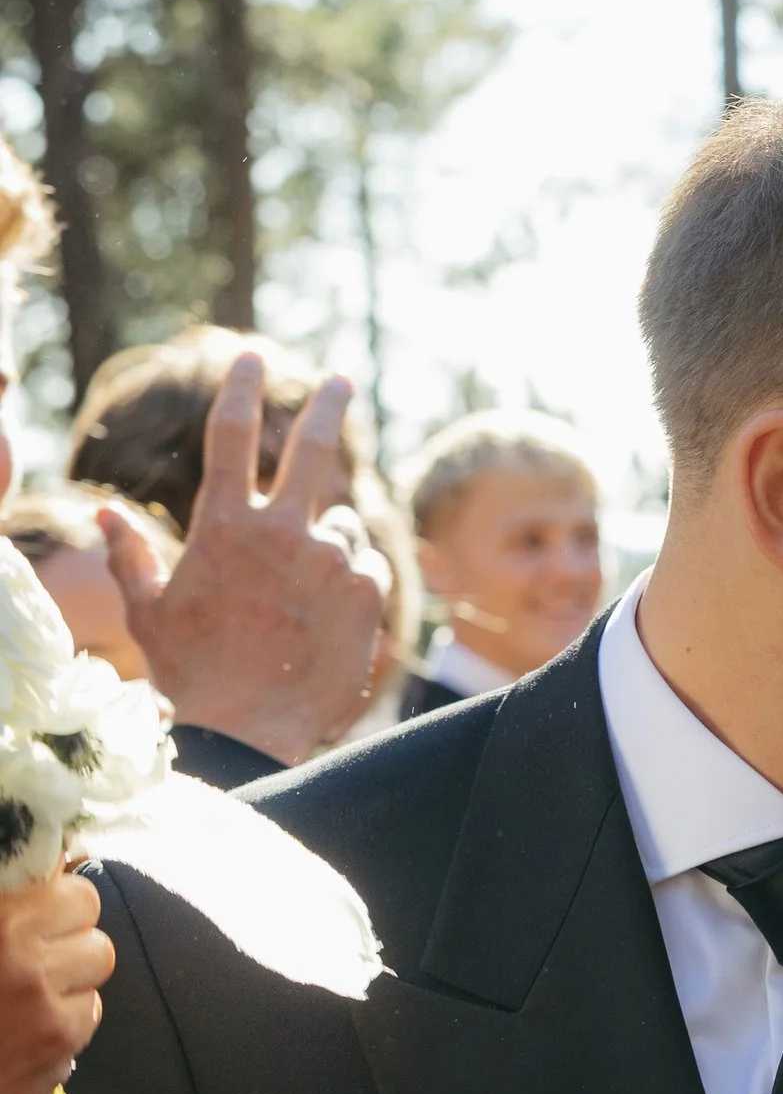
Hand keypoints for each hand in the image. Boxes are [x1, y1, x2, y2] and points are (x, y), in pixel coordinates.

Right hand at [0, 868, 110, 1093]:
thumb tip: (51, 868)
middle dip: (71, 947)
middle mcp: (33, 971)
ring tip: (22, 995)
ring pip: (93, 988)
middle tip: (33, 956)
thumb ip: (5, 899)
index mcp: (4, 927)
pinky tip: (20, 1030)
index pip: (81, 897)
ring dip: (67, 987)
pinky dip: (58, 1026)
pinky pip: (80, 1028)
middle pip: (98, 944)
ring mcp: (50, 1022)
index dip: (61, 903)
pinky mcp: (56, 1062)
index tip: (41, 912)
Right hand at [100, 350, 390, 765]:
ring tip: (299, 602)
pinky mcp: (367, 594)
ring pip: (340, 528)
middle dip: (327, 405)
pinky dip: (349, 583)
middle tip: (340, 379)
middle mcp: (283, 533)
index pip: (231, 433)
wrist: (246, 735)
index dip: (241, 387)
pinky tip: (325, 621)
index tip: (252, 358)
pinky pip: (364, 569)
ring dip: (326, 548)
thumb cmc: (190, 675)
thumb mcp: (149, 612)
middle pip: (313, 446)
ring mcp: (330, 562)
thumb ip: (130, 556)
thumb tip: (105, 514)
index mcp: (224, 527)